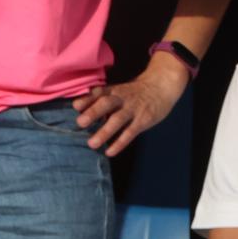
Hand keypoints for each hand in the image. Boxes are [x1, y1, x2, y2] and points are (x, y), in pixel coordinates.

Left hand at [71, 55, 189, 156]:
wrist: (161, 86)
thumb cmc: (133, 92)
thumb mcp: (118, 91)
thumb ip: (100, 99)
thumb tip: (77, 107)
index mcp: (114, 91)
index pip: (99, 93)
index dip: (87, 99)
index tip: (76, 106)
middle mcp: (122, 98)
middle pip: (107, 103)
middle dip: (93, 112)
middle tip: (80, 123)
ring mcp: (133, 109)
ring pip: (117, 120)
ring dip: (104, 132)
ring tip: (91, 144)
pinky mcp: (144, 120)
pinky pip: (130, 132)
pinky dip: (120, 143)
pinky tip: (110, 152)